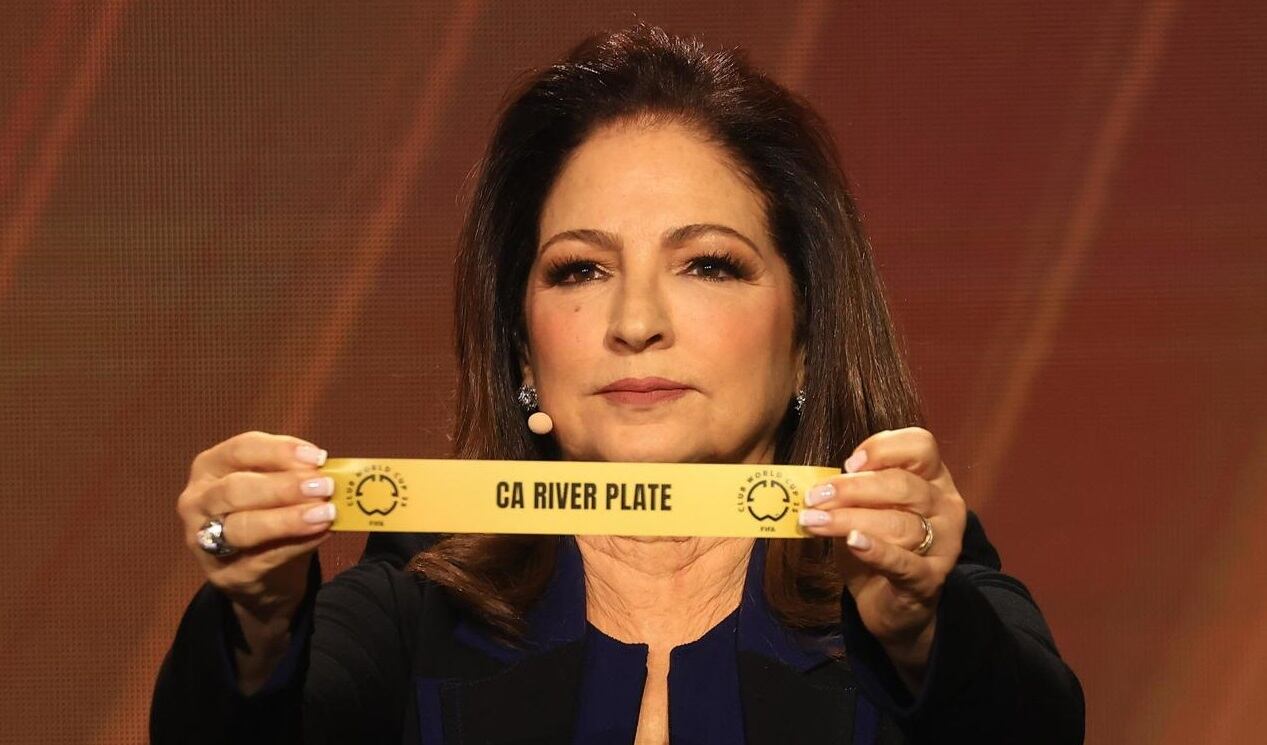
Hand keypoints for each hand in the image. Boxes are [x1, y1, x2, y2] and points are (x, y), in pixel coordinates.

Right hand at [177, 431, 336, 620]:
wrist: (260, 572)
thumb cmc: (267, 513)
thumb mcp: (275, 485)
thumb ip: (294, 473)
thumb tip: (325, 469)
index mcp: (210, 467)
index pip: (240, 450)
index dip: (279, 451)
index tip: (317, 457)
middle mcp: (198, 501)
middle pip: (236, 489)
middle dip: (285, 487)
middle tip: (325, 487)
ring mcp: (204, 541)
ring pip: (242, 527)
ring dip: (288, 519)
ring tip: (325, 514)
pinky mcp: (225, 575)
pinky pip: (262, 558)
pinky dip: (296, 545)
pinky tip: (321, 534)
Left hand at [798, 427, 966, 687]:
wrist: (896, 603)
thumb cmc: (881, 543)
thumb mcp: (866, 508)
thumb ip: (853, 491)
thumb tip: (818, 484)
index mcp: (933, 478)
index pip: (921, 446)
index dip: (883, 448)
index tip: (848, 462)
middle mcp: (945, 505)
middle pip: (903, 485)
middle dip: (853, 488)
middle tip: (814, 497)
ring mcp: (943, 543)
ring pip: (899, 524)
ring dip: (849, 520)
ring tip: (814, 522)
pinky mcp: (930, 579)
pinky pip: (904, 562)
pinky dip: (877, 551)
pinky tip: (853, 542)